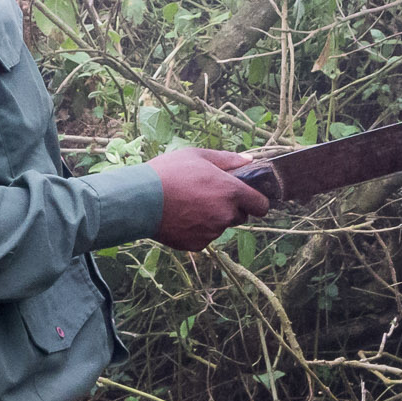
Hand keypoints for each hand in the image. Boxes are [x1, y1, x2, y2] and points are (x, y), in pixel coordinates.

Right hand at [150, 148, 267, 251]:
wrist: (140, 200)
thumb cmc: (168, 172)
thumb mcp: (198, 155)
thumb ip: (228, 160)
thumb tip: (250, 161)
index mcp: (231, 191)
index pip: (261, 205)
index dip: (256, 201)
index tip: (247, 197)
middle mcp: (226, 214)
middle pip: (240, 216)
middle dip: (230, 208)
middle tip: (208, 196)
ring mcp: (212, 232)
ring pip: (221, 226)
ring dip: (213, 219)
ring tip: (189, 205)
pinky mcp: (198, 245)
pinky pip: (205, 237)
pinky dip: (198, 230)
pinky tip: (181, 217)